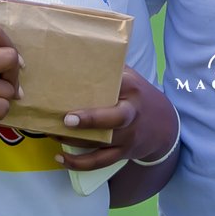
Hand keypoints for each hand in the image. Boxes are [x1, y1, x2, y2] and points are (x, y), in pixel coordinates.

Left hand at [55, 67, 172, 172]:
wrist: (164, 127)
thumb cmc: (138, 97)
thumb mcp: (131, 78)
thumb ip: (110, 69)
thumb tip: (79, 52)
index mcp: (132, 90)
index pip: (117, 84)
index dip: (101, 85)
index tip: (78, 83)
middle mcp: (131, 114)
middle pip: (114, 119)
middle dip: (91, 120)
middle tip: (66, 120)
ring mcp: (127, 136)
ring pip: (101, 143)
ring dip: (74, 140)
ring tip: (51, 132)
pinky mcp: (121, 153)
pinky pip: (99, 162)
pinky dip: (78, 163)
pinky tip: (60, 157)